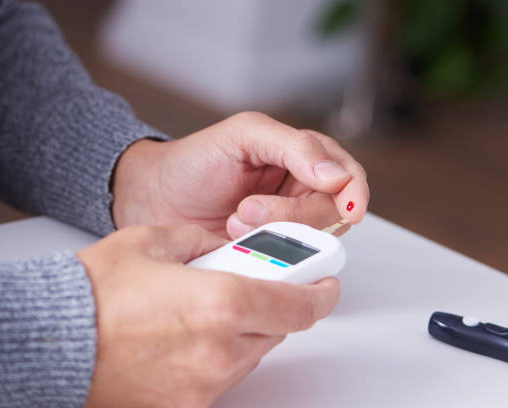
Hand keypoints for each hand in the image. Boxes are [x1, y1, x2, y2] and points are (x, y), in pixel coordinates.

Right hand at [78, 224, 338, 407]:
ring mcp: (206, 384)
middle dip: (274, 305)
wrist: (50, 342)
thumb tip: (224, 245)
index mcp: (223, 304)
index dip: (320, 292)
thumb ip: (204, 241)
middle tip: (254, 286)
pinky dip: (219, 354)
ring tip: (207, 309)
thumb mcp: (156, 242)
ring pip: (252, 353)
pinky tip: (188, 337)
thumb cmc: (94, 294)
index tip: (324, 283)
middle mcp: (223, 351)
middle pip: (278, 329)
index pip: (301, 305)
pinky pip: (223, 376)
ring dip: (245, 330)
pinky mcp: (189, 405)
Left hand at [111, 112, 368, 238]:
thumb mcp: (245, 135)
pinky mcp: (270, 253)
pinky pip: (290, 261)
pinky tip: (239, 241)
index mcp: (303, 158)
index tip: (347, 207)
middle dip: (294, 214)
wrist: (153, 198)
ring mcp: (286, 226)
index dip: (354, 192)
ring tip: (235, 221)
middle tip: (249, 210)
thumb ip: (295, 147)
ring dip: (277, 233)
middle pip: (334, 213)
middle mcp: (301, 192)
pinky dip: (270, 254)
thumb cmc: (195, 161)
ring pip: (314, 239)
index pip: (349, 176)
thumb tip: (337, 176)